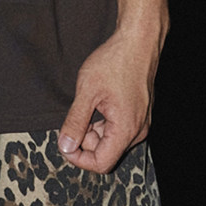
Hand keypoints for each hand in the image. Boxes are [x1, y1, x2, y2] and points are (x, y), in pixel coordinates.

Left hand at [56, 27, 158, 172]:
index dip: (79, 159)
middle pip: (106, 153)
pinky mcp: (140, 114)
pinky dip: (103, 123)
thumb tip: (65, 146)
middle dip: (85, 141)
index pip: (101, 163)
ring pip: (111, 141)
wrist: (139, 41)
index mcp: (126, 129)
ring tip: (86, 105)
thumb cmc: (115, 62)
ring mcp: (141, 123)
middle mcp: (137, 131)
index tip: (65, 144)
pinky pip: (118, 129)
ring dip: (93, 131)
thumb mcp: (87, 92)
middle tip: (74, 118)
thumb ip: (75, 122)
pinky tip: (97, 103)